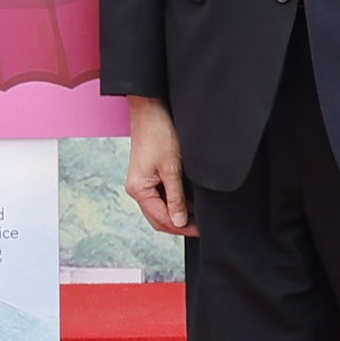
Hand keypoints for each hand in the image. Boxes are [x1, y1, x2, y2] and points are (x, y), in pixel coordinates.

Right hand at [122, 97, 189, 237]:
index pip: (161, 219)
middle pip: (158, 218)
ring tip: (199, 216)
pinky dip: (175, 202)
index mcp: (139, 189)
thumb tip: (179, 221)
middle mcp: (137, 189)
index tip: (201, 230)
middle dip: (179, 225)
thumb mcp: (171, 168)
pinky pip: (161, 196)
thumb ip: (175, 197)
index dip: (182, 228)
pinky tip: (189, 202)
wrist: (151, 110)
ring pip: (160, 208)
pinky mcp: (149, 175)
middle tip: (201, 227)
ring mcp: (142, 182)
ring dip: (177, 214)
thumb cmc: (159, 134)